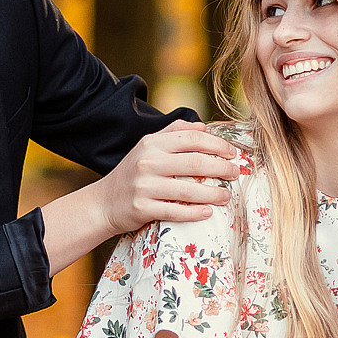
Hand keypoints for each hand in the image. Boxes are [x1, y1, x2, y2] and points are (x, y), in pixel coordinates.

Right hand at [96, 121, 239, 234]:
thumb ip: (173, 133)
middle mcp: (148, 162)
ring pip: (188, 189)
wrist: (103, 203)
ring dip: (213, 193)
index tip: (232, 152)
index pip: (191, 138)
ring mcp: (144, 186)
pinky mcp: (142, 208)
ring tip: (227, 196)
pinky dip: (194, 212)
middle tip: (235, 173)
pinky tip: (208, 212)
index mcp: (152, 143)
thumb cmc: (131, 174)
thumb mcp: (146, 147)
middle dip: (221, 168)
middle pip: (195, 162)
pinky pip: (175, 211)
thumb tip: (202, 125)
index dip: (216, 144)